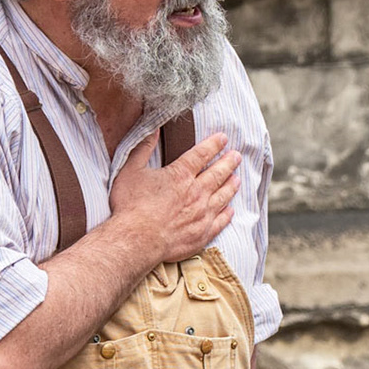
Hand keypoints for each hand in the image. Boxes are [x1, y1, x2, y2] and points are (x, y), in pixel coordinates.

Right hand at [110, 131, 241, 263]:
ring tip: (237, 179)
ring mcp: (202, 214)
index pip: (202, 154)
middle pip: (218, 173)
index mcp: (180, 175)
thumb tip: (153, 129)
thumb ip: (143, 148)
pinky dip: (227, 214)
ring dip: (231, 186)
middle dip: (229, 162)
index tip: (223, 138)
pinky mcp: (202, 233)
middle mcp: (196, 192)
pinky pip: (220, 221)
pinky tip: (230, 210)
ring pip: (223, 196)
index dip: (214, 144)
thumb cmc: (130, 206)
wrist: (136, 240)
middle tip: (237, 156)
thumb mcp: (130, 170)